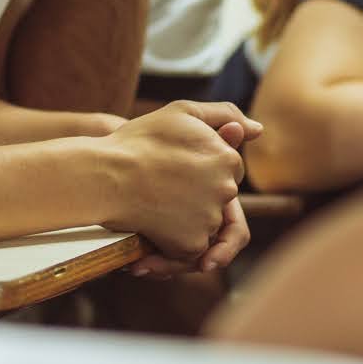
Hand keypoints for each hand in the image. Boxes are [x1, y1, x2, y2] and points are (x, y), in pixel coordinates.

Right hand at [101, 101, 259, 260]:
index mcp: (227, 159)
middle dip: (193, 202)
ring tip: (150, 215)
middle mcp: (226, 190)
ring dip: (180, 227)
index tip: (173, 173)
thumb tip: (257, 130)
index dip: (201, 173)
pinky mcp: (191, 243)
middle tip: (160, 196)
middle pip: (217, 202)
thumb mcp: (183, 113)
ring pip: (203, 228)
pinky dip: (168, 249)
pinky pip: (187, 251)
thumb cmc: (140, 140)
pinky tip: (146, 237)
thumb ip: (225, 116)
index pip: (227, 172)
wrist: (105, 173)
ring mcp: (209, 218)